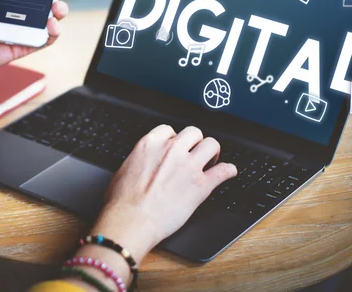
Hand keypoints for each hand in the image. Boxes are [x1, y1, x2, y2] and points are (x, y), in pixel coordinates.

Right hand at [90, 125, 236, 262]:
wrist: (132, 220)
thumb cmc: (122, 201)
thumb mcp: (124, 169)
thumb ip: (139, 160)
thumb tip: (142, 165)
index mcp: (150, 144)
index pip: (169, 130)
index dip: (174, 138)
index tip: (176, 146)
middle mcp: (171, 150)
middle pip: (194, 132)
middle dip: (195, 142)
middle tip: (194, 153)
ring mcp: (188, 166)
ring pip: (211, 145)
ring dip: (212, 152)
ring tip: (210, 161)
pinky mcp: (201, 185)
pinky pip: (224, 171)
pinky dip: (228, 171)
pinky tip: (228, 172)